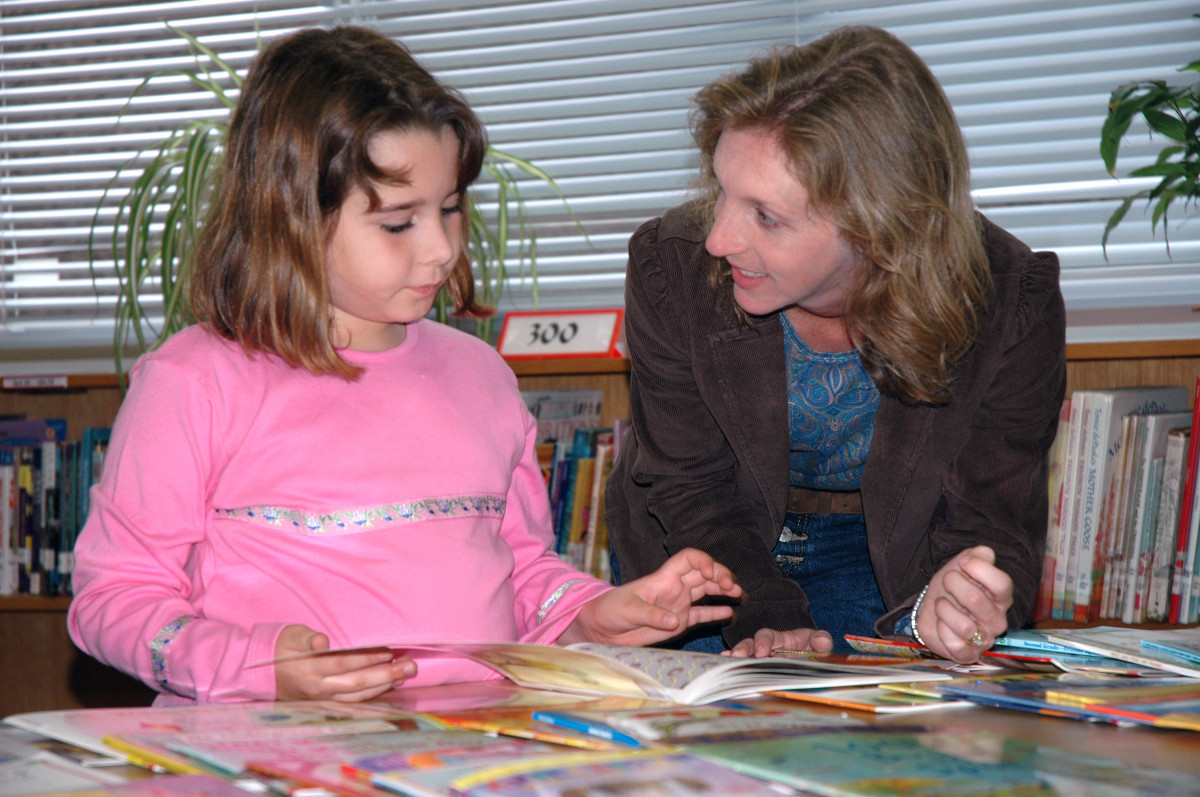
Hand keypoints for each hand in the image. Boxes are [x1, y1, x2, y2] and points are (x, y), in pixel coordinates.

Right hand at [273, 624, 415, 701]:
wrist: (263, 673)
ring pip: (358, 696)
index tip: (388, 652)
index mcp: (308, 669)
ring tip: (405, 674)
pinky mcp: (327, 705)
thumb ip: (308, 637)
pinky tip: (389, 686)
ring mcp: (323, 700)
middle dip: (385, 675)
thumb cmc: (282, 647)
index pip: (342, 664)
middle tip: (410, 666)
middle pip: (356, 684)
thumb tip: (323, 639)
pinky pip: (354, 703)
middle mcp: (318, 689)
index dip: (366, 659)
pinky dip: (373, 696)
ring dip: (384, 686)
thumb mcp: (292, 635)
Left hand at [560, 548, 742, 646]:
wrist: (602, 629)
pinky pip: (702, 614)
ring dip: (724, 590)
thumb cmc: (610, 611)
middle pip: (704, 574)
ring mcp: (678, 604)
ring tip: (740, 595)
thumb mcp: (628, 611)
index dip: (703, 562)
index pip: (689, 559)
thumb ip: (651, 615)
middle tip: (734, 587)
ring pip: (707, 591)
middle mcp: (675, 588)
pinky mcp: (679, 622)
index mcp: (664, 578)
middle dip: (721, 576)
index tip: (710, 573)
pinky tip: (730, 613)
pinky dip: (716, 612)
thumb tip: (675, 620)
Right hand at [727, 627, 833, 657]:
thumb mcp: (820, 643)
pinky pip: (744, 665)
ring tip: (726, 663)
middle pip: (751, 643)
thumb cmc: (815, 648)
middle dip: (743, 649)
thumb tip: (821, 641)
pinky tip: (723, 666)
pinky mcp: (760, 669)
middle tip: (737, 658)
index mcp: (783, 638)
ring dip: (735, 657)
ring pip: (745, 654)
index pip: (768, 635)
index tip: (762, 653)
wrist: (814, 660)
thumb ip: (822, 640)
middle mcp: (769, 647)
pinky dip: (733, 665)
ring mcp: (762, 659)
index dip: (764, 642)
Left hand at [914, 546, 1011, 663]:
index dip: (978, 568)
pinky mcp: (967, 655)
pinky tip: (941, 623)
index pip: (1002, 584)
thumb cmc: (953, 586)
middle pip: (976, 599)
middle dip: (953, 584)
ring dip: (944, 608)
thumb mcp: (963, 564)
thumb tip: (984, 554)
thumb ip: (977, 555)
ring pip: (964, 626)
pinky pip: (956, 645)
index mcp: (1001, 597)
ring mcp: (983, 640)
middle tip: (947, 581)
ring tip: (942, 604)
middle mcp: (997, 620)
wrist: (933, 608)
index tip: (962, 562)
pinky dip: (942, 631)